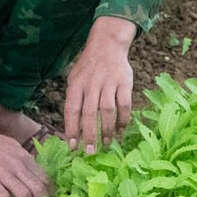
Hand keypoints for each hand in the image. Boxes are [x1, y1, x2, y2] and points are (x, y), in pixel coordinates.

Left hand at [64, 16, 138, 150]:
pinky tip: (121, 131)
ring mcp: (109, 83)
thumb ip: (74, 100)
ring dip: (107, 130)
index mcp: (76, 84)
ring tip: (107, 144)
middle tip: (90, 152)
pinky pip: (124, 105)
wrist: (107, 44)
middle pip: (90, 113)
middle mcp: (91, 84)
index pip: (72, 110)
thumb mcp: (74, 79)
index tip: (73, 147)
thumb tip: (72, 130)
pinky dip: (123, 120)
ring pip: (108, 111)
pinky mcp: (125, 83)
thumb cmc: (88, 67)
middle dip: (90, 135)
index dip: (72, 129)